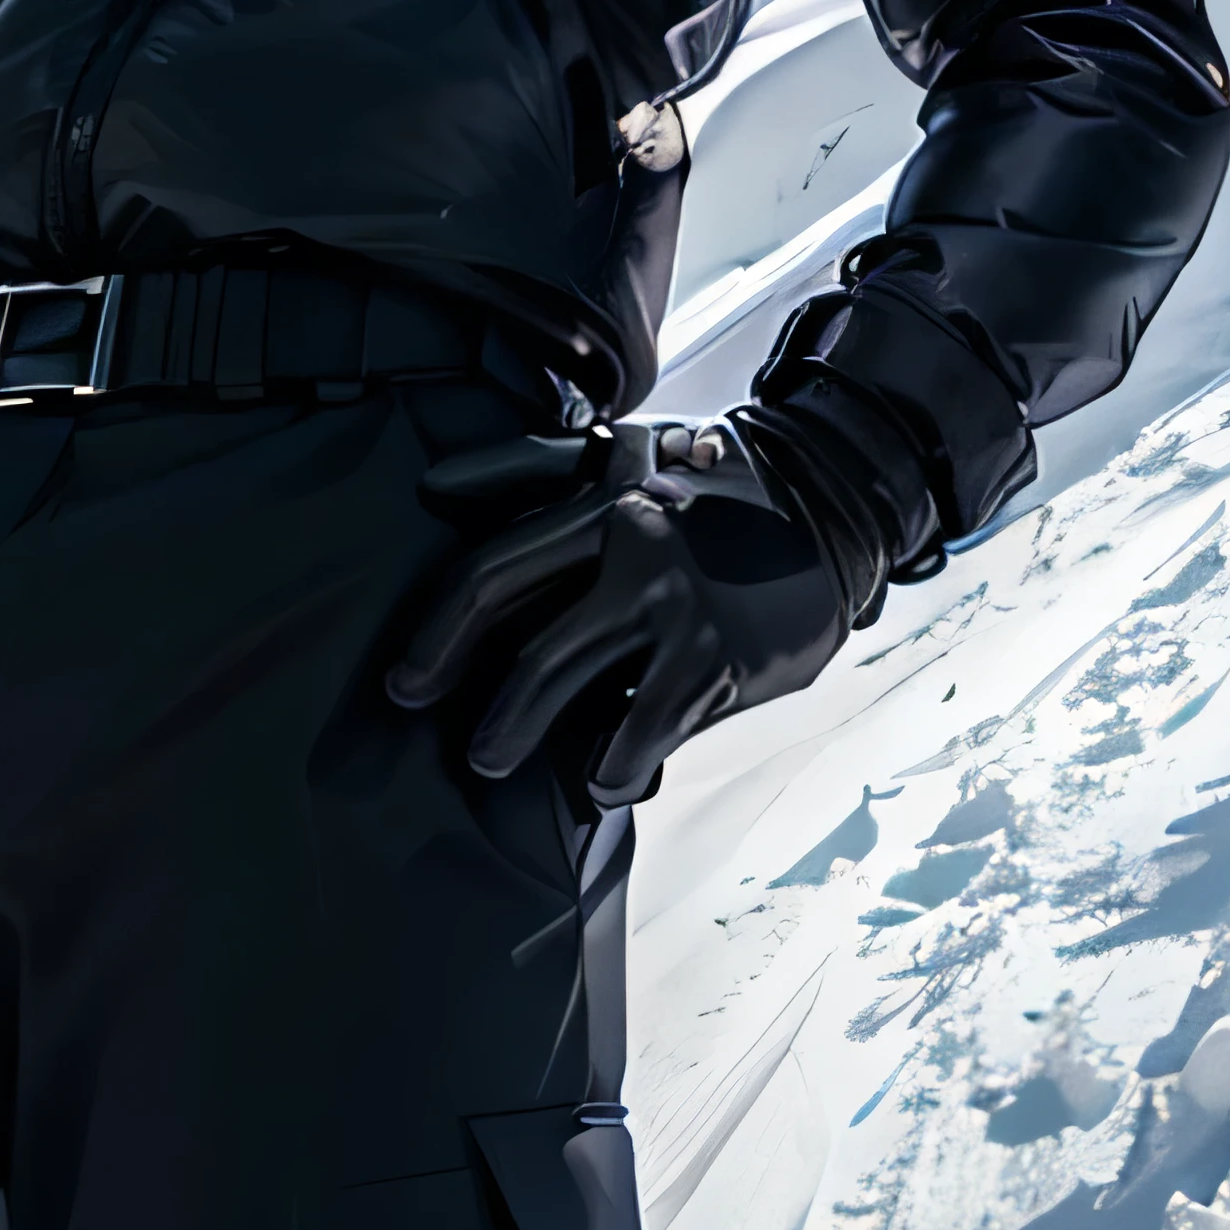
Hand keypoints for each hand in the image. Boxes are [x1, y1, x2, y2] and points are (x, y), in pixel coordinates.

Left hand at [386, 420, 850, 807]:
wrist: (824, 500)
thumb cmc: (705, 483)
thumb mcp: (624, 456)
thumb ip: (530, 468)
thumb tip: (433, 487)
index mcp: (598, 502)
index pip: (494, 574)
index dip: (437, 636)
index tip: (405, 684)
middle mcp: (632, 551)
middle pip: (529, 649)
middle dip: (485, 713)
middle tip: (470, 748)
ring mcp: (678, 607)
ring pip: (577, 694)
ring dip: (526, 739)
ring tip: (502, 762)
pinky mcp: (719, 658)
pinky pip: (642, 733)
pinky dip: (611, 765)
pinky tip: (602, 772)